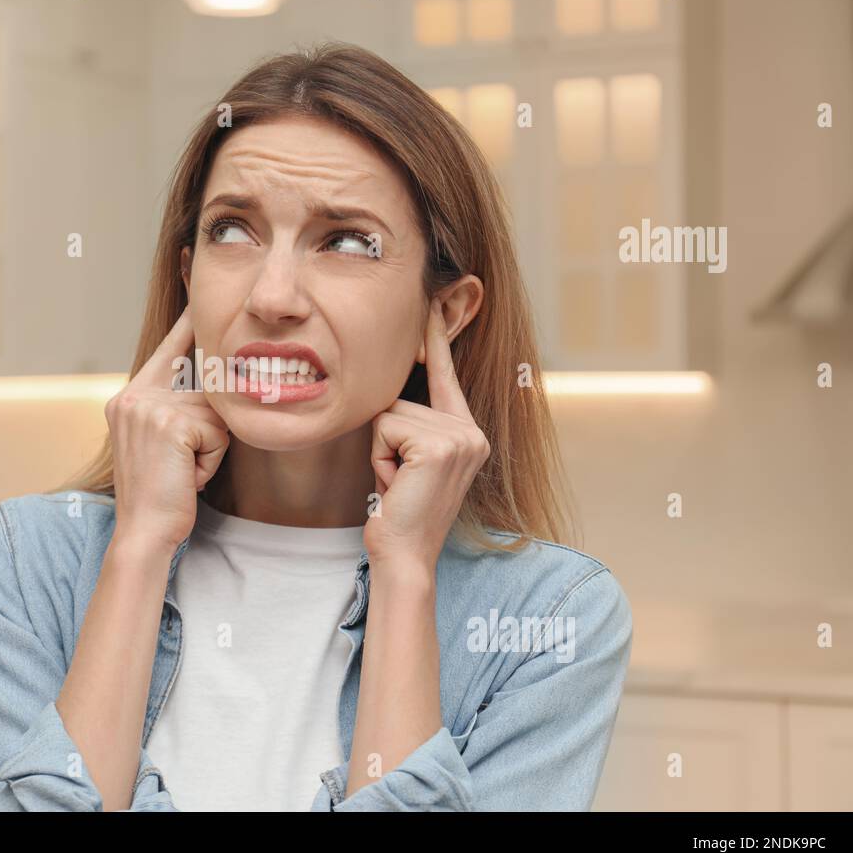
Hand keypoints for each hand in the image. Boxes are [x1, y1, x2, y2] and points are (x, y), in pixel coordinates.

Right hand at [105, 308, 230, 553]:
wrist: (144, 531)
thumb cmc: (162, 493)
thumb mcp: (165, 441)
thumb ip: (179, 407)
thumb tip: (218, 382)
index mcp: (130, 396)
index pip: (171, 345)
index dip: (190, 316)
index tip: (191, 266)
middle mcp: (134, 394)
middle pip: (205, 378)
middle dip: (210, 422)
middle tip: (182, 452)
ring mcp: (148, 407)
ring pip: (215, 411)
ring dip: (211, 446)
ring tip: (185, 470)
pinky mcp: (170, 423)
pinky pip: (218, 433)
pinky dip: (211, 460)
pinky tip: (187, 477)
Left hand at [363, 298, 489, 573]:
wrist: (406, 554)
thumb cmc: (400, 512)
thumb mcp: (410, 460)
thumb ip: (413, 425)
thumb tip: (390, 389)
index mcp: (468, 432)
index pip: (445, 375)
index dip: (436, 338)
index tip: (436, 298)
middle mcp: (472, 431)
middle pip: (402, 398)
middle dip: (387, 438)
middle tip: (399, 479)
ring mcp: (461, 437)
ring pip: (390, 413)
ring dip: (381, 450)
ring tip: (397, 483)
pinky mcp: (439, 445)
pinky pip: (385, 426)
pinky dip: (380, 457)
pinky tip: (395, 484)